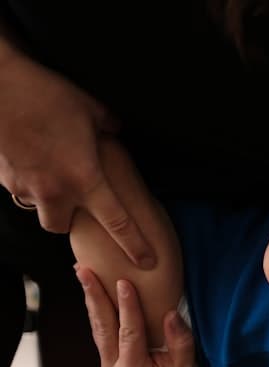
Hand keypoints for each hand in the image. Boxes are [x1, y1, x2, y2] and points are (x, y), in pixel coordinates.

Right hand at [0, 43, 153, 267]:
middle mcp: (55, 191)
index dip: (135, 246)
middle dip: (69, 220)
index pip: (118, 224)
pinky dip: (27, 180)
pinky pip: (18, 189)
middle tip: (74, 200)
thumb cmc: (46, 95)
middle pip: (62, 227)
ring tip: (49, 174)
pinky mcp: (4, 178)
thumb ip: (108, 126)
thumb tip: (114, 129)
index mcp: (86, 179)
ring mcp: (26, 187)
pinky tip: (30, 159)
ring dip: (46, 201)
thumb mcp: (90, 109)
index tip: (146, 262)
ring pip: (38, 209)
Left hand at [78, 268, 229, 366]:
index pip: (129, 334)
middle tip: (84, 272)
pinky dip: (98, 310)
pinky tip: (94, 292)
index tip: (123, 283)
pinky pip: (102, 331)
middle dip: (94, 297)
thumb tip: (170, 314)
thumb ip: (179, 341)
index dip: (127, 308)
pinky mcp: (110, 360)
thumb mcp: (188, 365)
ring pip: (98, 328)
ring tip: (83, 276)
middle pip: (103, 328)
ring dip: (92, 300)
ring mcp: (109, 366)